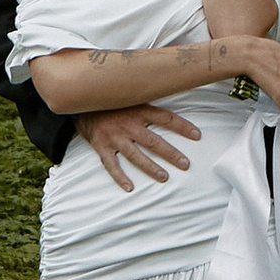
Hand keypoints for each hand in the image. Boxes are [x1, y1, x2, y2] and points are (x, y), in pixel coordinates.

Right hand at [76, 102, 199, 189]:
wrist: (82, 103)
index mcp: (138, 110)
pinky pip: (111, 165)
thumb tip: (173, 92)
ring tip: (164, 177)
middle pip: (153, 141)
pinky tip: (129, 188)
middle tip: (185, 164)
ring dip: (151, 167)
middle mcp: (128, 124)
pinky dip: (120, 177)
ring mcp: (114, 137)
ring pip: (135, 155)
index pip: (166, 118)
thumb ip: (149, 100)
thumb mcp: (132, 95)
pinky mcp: (101, 147)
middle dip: (171, 153)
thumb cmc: (113, 101)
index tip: (197, 136)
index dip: (183, 127)